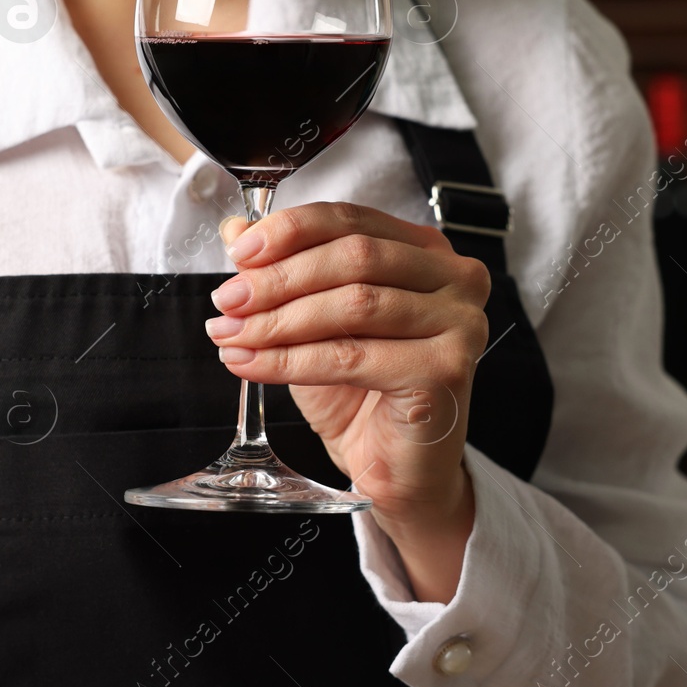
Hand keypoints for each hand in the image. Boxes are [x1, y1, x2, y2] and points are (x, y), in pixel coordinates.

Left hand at [207, 201, 489, 601]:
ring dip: (279, 320)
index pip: (352, 219)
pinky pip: (352, 356)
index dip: (291, 231)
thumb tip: (236, 230)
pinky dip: (291, 360)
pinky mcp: (446, 369)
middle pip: (354, 257)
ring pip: (353, 304)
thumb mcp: (311, 320)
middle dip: (279, 278)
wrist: (391, 467)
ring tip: (232, 335)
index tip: (241, 252)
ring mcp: (459, 322)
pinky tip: (253, 364)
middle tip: (228, 300)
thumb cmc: (360, 391)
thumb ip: (281, 270)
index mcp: (425, 250)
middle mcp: (454, 278)